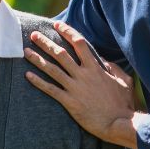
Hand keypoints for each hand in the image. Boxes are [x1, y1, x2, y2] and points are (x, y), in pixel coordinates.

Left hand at [24, 21, 138, 148]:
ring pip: (52, 69)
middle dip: (45, 42)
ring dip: (37, 59)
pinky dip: (38, 82)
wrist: (119, 123)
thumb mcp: (124, 81)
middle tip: (33, 35)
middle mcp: (83, 75)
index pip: (79, 43)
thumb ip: (113, 68)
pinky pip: (50, 89)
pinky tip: (27, 76)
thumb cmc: (123, 104)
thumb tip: (104, 61)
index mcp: (96, 68)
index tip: (57, 25)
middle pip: (60, 54)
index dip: (67, 32)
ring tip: (26, 51)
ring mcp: (75, 88)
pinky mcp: (70, 102)